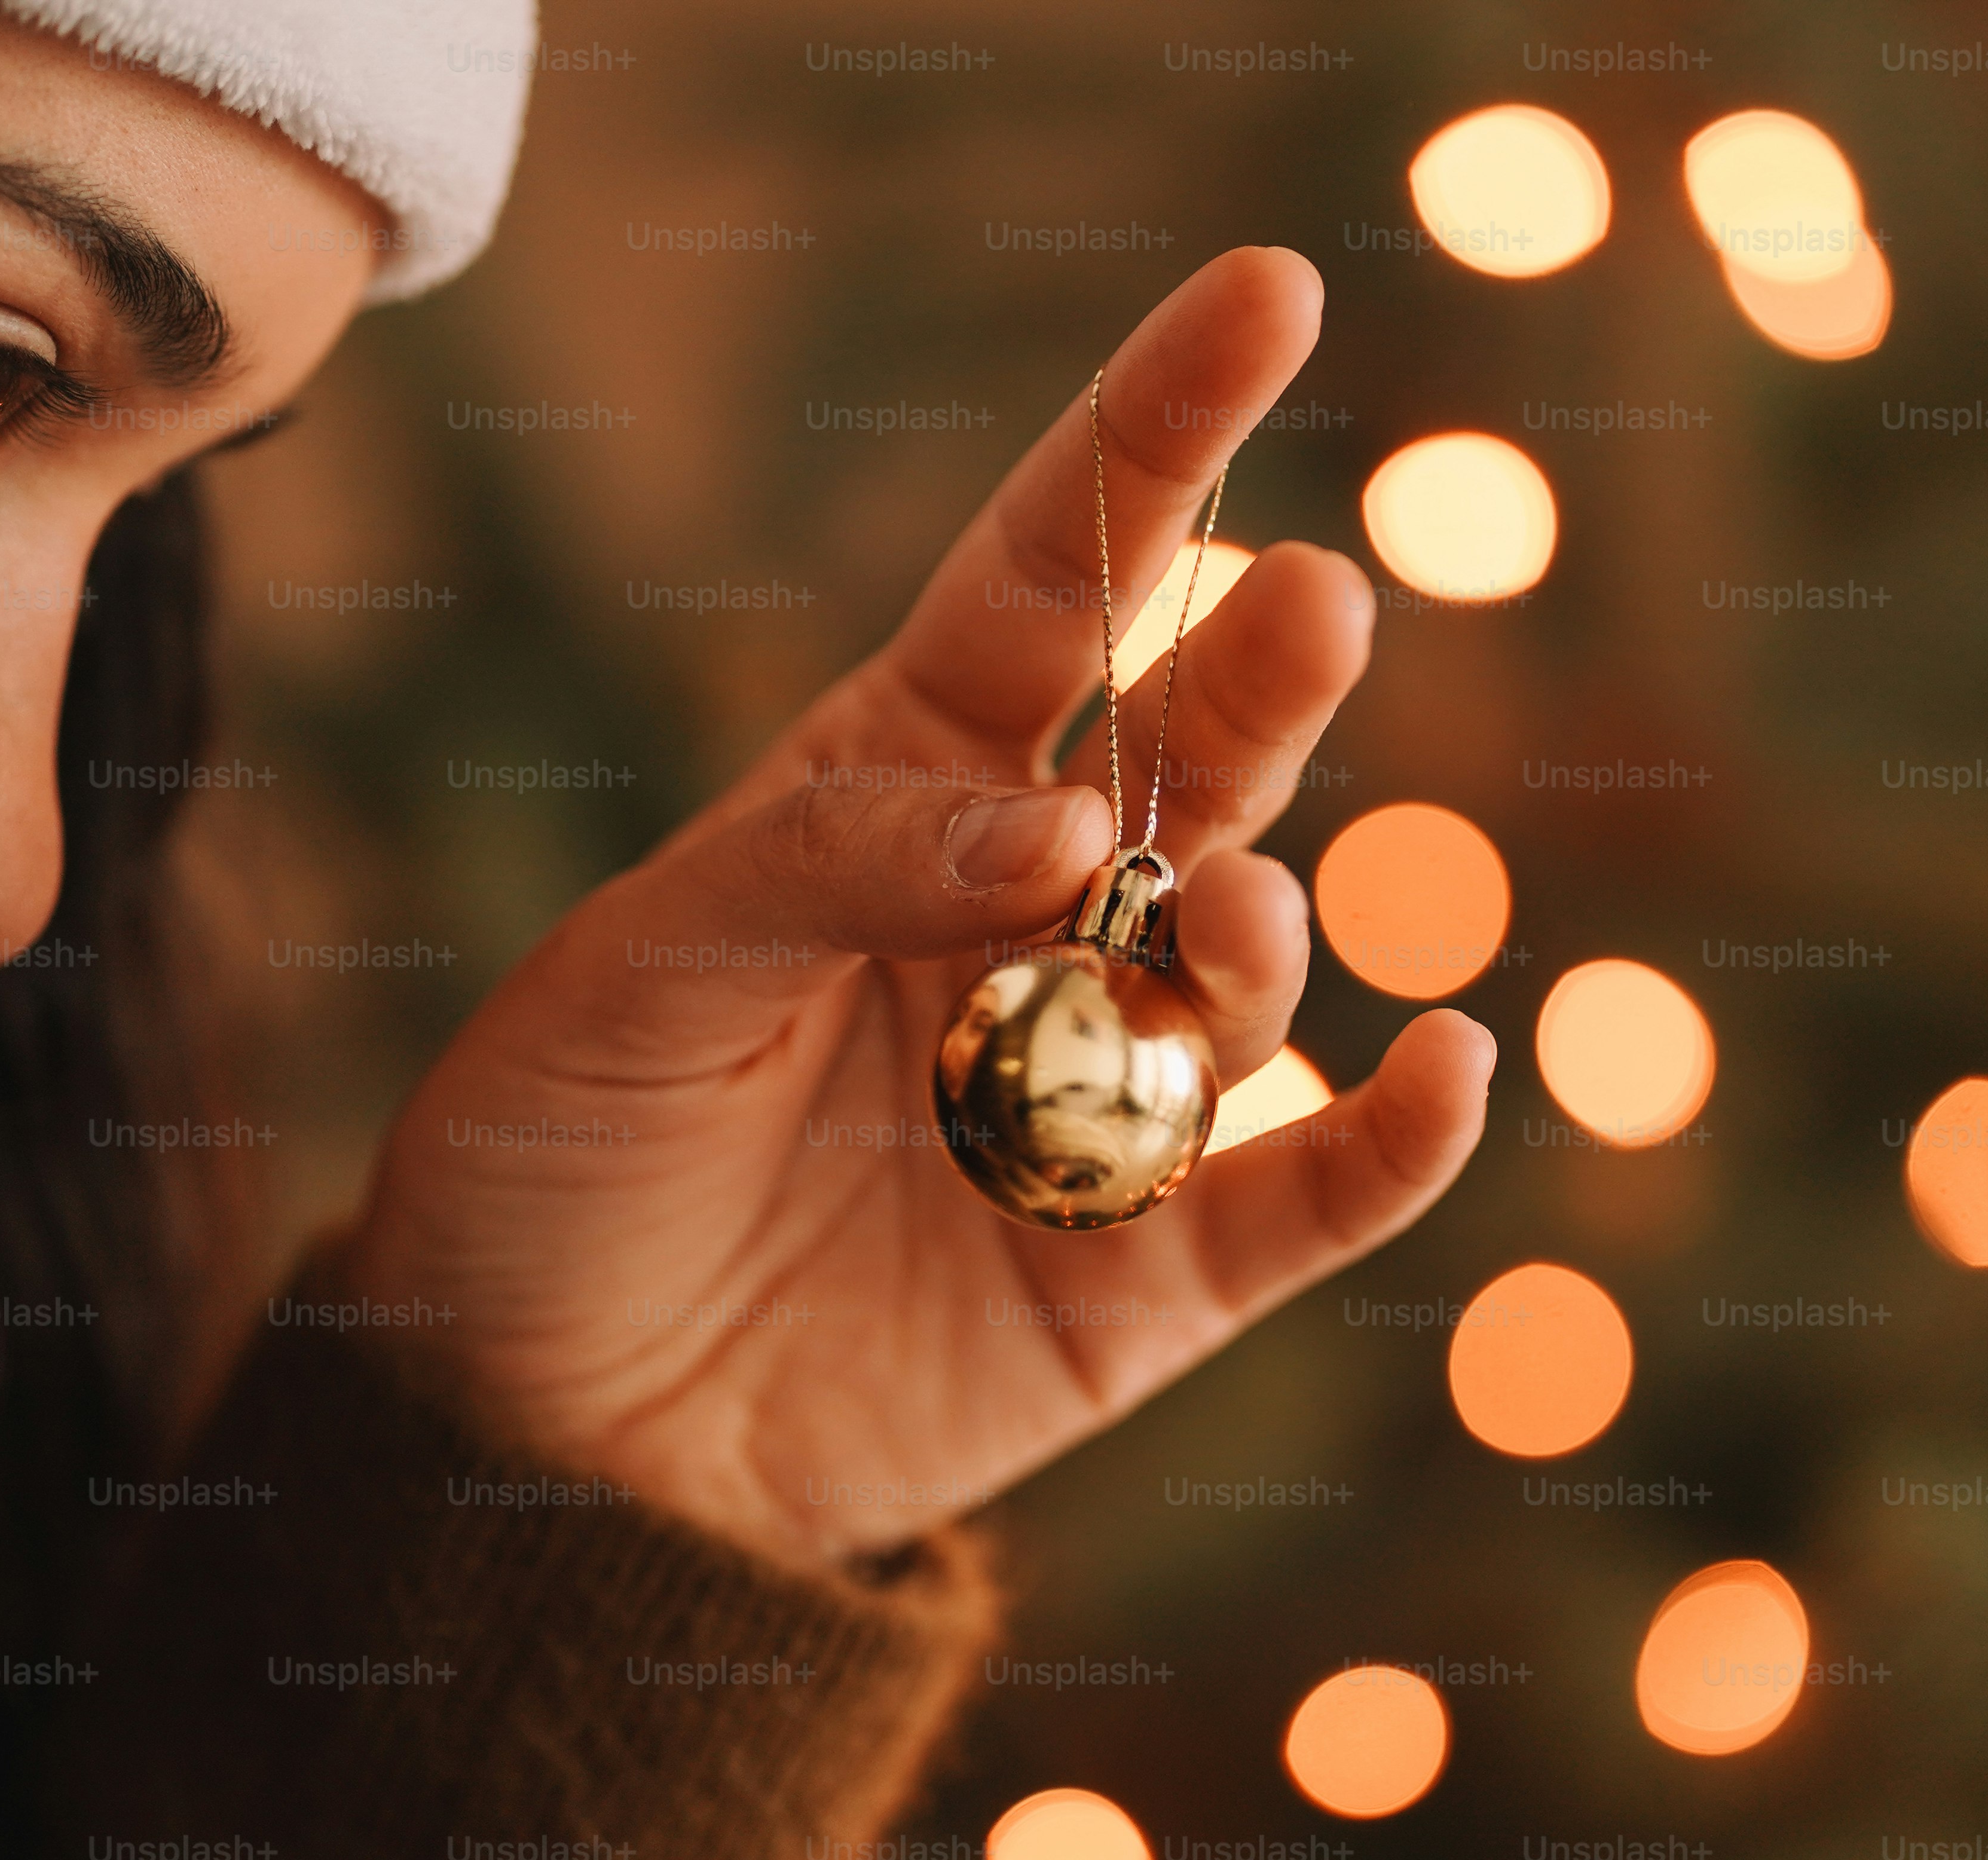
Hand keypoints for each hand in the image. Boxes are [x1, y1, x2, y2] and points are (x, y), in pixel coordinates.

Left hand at [338, 249, 1495, 1572]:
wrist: (541, 1438)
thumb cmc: (555, 1158)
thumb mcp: (636, 974)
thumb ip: (838, 865)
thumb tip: (1069, 832)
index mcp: (902, 796)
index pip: (1057, 582)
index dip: (1159, 436)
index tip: (1269, 293)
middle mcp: (1032, 923)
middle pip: (1192, 759)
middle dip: (1259, 676)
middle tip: (1302, 605)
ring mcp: (1105, 1091)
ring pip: (1248, 968)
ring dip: (1257, 931)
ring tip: (1211, 929)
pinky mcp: (1150, 1273)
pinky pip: (1312, 1193)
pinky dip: (1393, 1141)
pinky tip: (1446, 1069)